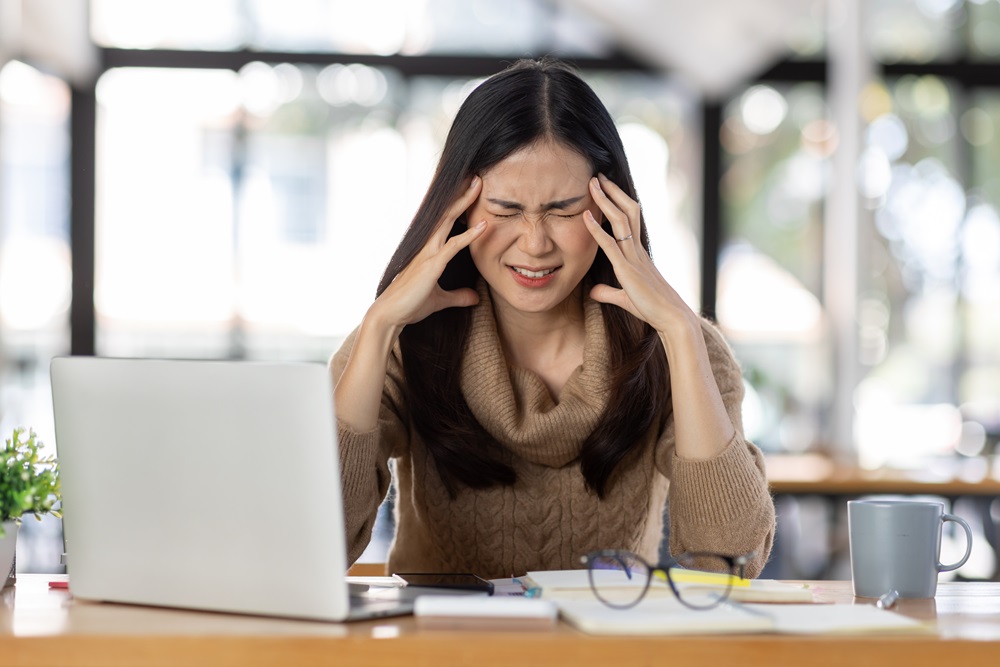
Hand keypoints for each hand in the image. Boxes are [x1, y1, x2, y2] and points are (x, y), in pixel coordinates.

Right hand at [369, 176, 486, 334]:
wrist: (391, 315)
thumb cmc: (410, 305)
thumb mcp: (441, 300)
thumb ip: (458, 295)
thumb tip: (476, 298)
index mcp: (428, 250)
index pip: (445, 221)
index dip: (457, 205)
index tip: (469, 189)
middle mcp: (428, 246)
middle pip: (446, 212)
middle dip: (461, 193)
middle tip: (476, 175)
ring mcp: (429, 254)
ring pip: (448, 220)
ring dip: (464, 202)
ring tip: (478, 184)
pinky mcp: (432, 266)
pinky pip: (453, 246)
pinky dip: (470, 235)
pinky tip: (484, 225)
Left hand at [583, 174, 697, 337]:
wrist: (671, 318)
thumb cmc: (652, 308)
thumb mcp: (625, 298)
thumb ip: (609, 292)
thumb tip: (593, 291)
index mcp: (637, 253)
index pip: (628, 219)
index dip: (617, 202)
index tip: (605, 188)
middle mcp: (636, 250)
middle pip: (626, 211)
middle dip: (611, 192)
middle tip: (598, 176)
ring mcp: (633, 257)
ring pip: (620, 221)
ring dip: (604, 201)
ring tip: (591, 184)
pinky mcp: (627, 269)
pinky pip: (609, 244)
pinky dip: (596, 229)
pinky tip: (585, 216)